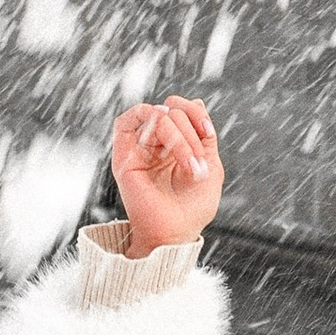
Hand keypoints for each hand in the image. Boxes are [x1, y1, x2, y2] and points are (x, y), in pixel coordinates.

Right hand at [110, 95, 223, 256]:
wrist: (175, 233)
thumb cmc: (193, 207)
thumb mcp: (211, 166)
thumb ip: (205, 134)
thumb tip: (196, 101)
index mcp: (177, 145)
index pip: (182, 110)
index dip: (196, 113)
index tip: (208, 133)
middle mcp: (157, 143)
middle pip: (173, 111)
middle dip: (192, 135)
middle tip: (198, 168)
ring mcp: (140, 148)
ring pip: (158, 116)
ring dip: (180, 137)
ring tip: (189, 166)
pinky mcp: (123, 155)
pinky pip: (128, 120)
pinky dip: (149, 118)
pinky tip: (162, 135)